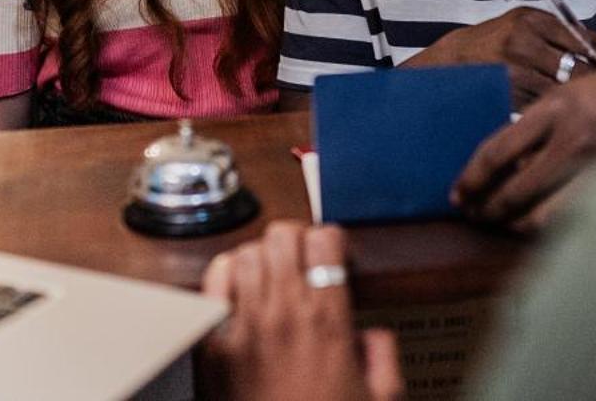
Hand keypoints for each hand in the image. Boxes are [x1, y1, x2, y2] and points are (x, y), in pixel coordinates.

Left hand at [200, 222, 403, 400]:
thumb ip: (383, 359)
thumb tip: (375, 338)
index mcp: (327, 324)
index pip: (326, 242)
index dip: (333, 240)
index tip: (333, 252)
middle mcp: (283, 316)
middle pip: (283, 236)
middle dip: (296, 239)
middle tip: (302, 257)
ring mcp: (243, 328)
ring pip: (246, 251)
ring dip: (260, 255)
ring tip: (269, 271)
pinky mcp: (212, 346)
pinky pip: (212, 283)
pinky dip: (224, 275)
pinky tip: (236, 287)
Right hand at [405, 7, 595, 107]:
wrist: (449, 62)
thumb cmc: (493, 42)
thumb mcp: (522, 24)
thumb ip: (557, 32)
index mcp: (532, 20)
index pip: (584, 40)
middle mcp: (524, 42)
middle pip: (579, 68)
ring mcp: (514, 71)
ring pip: (564, 91)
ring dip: (580, 101)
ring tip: (593, 106)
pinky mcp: (506, 96)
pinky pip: (543, 107)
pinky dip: (556, 112)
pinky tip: (565, 116)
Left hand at [451, 50, 595, 229]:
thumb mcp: (566, 96)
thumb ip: (537, 129)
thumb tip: (503, 170)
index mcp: (553, 107)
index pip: (498, 151)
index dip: (471, 178)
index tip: (457, 195)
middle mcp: (573, 136)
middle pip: (515, 190)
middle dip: (488, 210)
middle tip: (474, 217)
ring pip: (545, 214)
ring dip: (517, 226)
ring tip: (504, 227)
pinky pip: (577, 218)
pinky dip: (554, 228)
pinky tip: (542, 228)